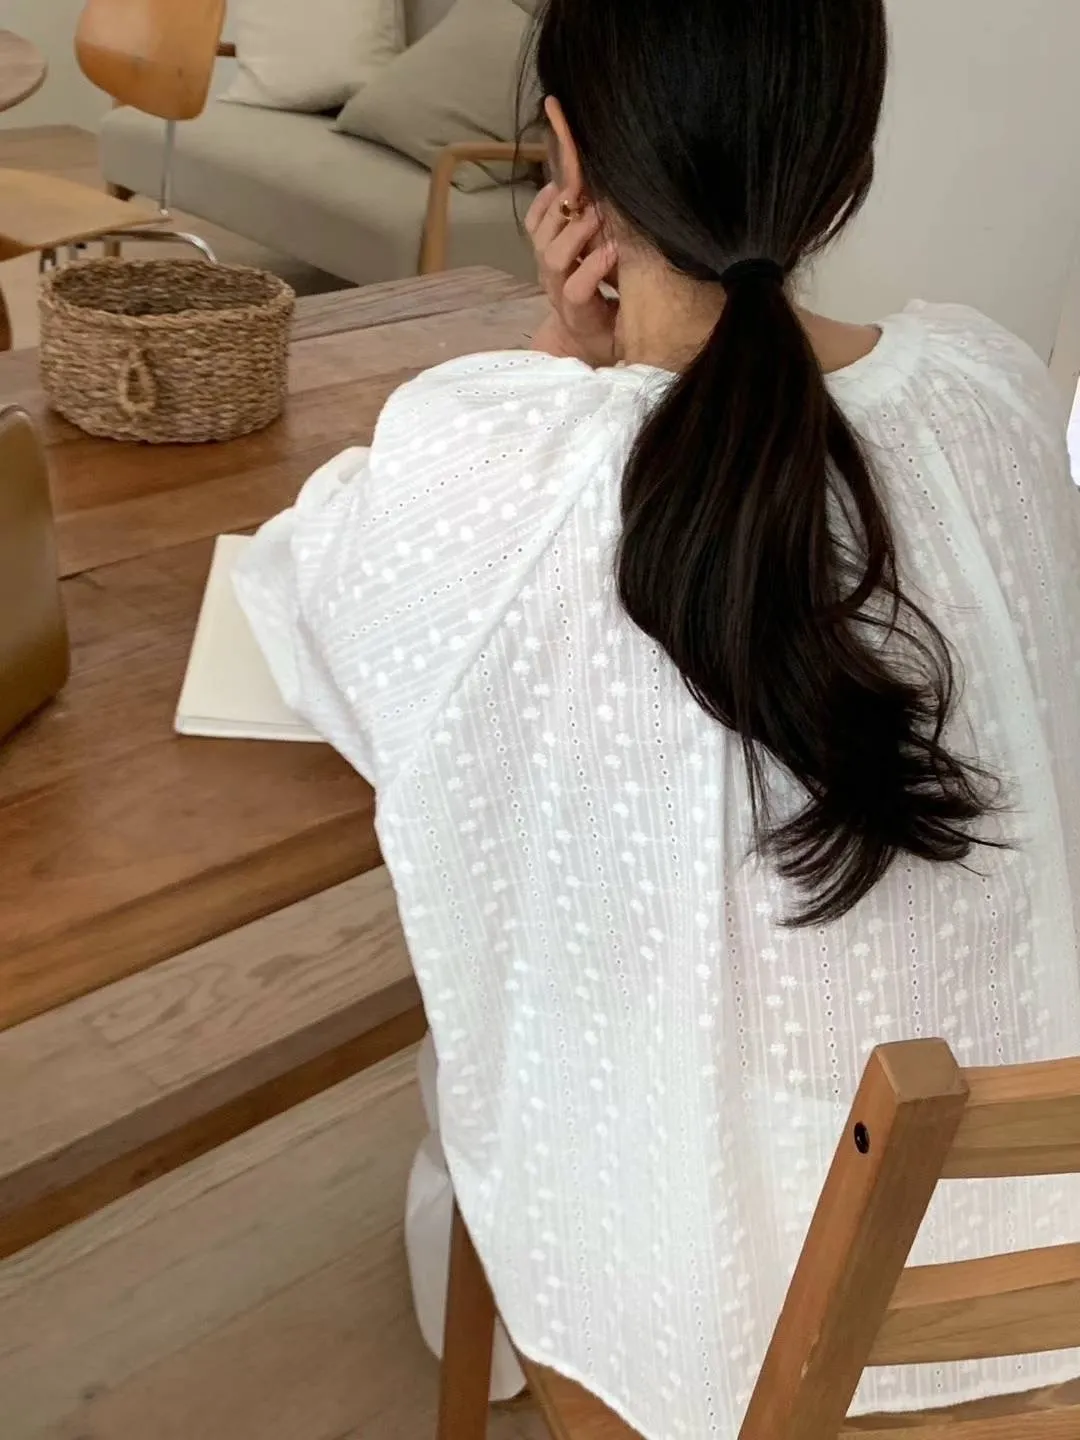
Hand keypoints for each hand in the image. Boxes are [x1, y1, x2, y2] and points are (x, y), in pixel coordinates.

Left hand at [525, 182, 618, 366]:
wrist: (580, 337)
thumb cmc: (611, 334)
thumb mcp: (627, 334)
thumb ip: (636, 308)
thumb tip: (653, 274)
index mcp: (578, 317)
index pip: (576, 291)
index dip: (593, 267)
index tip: (618, 248)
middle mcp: (555, 292)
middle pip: (553, 258)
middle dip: (576, 230)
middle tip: (602, 209)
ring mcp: (545, 271)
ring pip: (541, 237)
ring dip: (561, 208)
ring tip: (581, 182)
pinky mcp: (541, 254)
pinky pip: (534, 224)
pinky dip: (544, 201)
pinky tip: (561, 181)